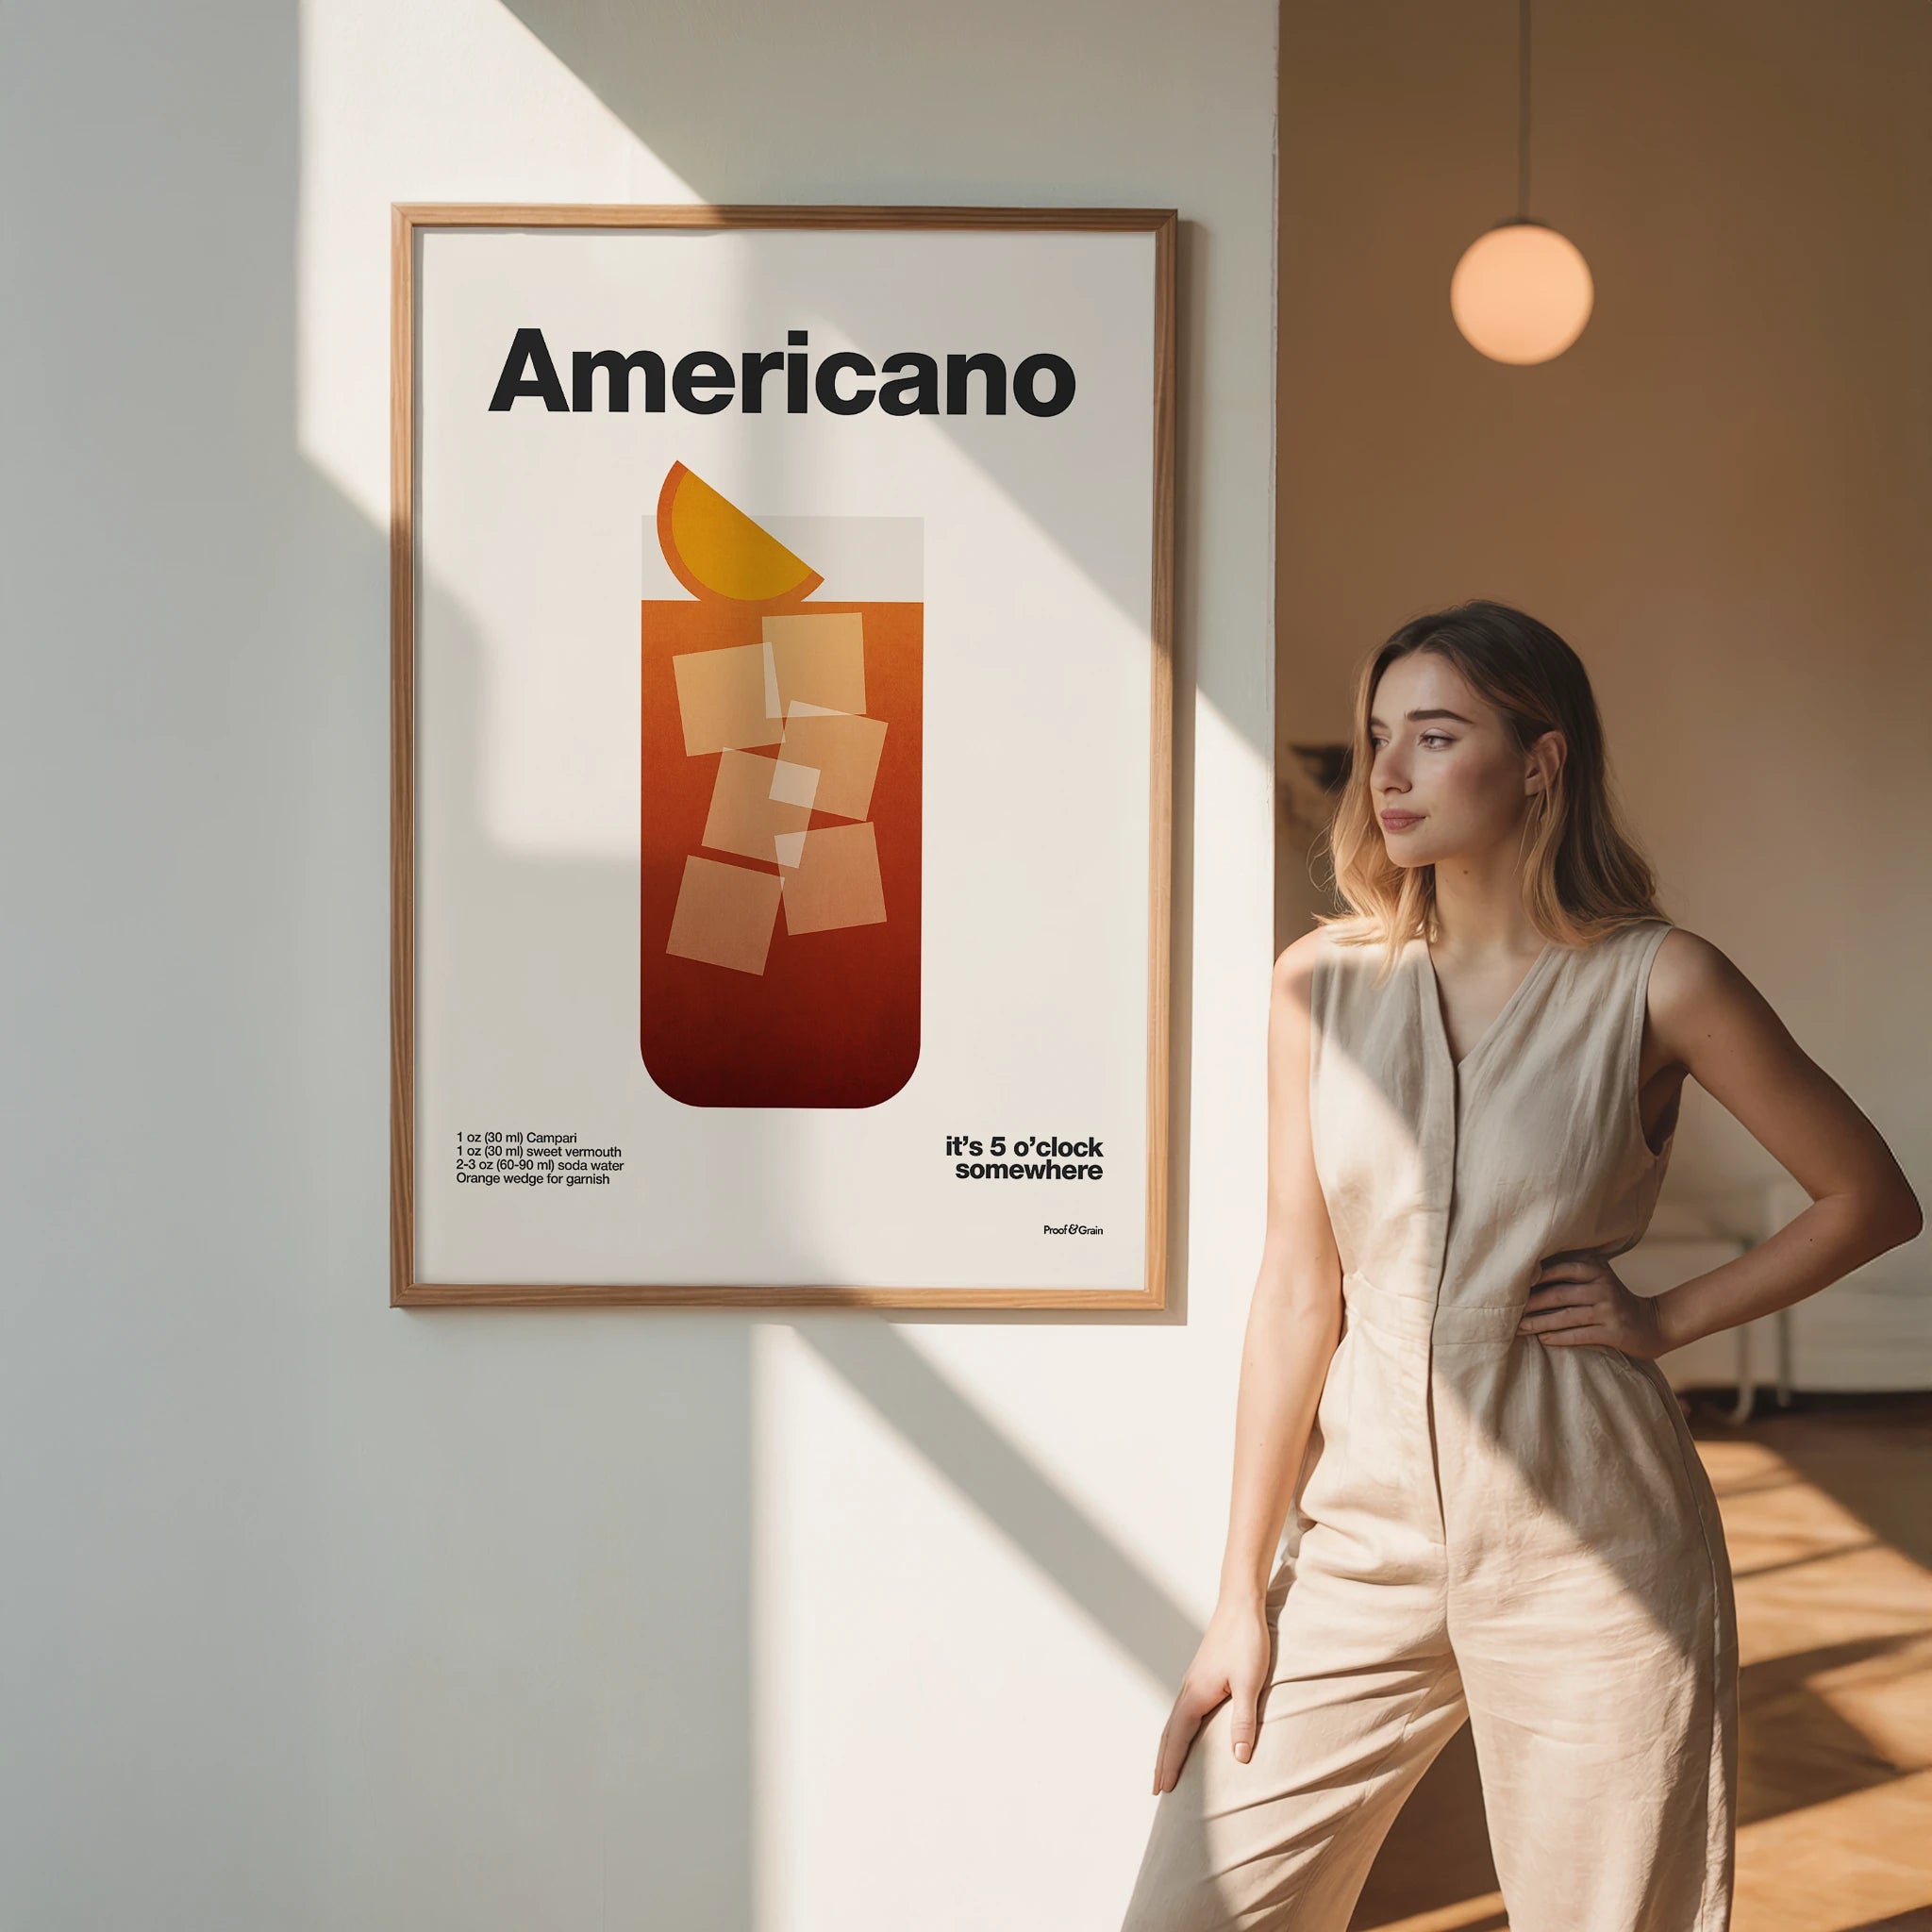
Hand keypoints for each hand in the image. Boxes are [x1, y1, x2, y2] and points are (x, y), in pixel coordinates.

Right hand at [1151, 1595, 1274, 1795]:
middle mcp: (1189, 1690)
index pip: (1177, 1738)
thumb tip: (1240, 1758)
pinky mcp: (1202, 1676)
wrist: (1240, 1604)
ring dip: (1168, 1746)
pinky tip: (1186, 1732)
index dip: (1170, 1765)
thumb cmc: (1246, 1641)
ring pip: (1175, 1721)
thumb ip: (1243, 1720)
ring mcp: (1194, 1682)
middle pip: (1169, 1733)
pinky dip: (1179, 1730)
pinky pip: (1184, 1711)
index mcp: (1196, 1694)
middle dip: (1162, 1761)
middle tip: (1156, 1789)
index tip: (1163, 1791)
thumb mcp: (1249, 1683)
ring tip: (1166, 1767)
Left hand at [1516, 1253, 1668, 1359]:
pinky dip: (1559, 1338)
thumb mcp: (1599, 1279)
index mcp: (1596, 1270)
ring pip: (1565, 1317)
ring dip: (1539, 1324)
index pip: (1560, 1269)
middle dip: (1531, 1304)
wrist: (1653, 1323)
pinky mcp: (1613, 1332)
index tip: (1511, 1285)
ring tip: (1519, 1329)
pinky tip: (1543, 1339)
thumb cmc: (1613, 1299)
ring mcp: (1608, 1310)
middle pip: (1558, 1294)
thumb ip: (1573, 1272)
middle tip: (1508, 1312)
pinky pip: (1579, 1335)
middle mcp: (1602, 1287)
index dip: (1535, 1277)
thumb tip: (1531, 1272)